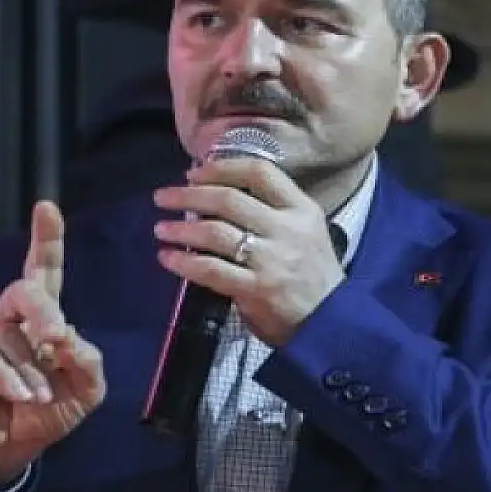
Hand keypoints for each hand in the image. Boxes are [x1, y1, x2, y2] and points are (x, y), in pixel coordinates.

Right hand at [0, 201, 105, 491]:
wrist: (4, 454)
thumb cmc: (41, 416)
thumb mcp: (83, 391)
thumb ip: (88, 361)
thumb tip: (68, 337)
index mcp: (39, 321)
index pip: (43, 272)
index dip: (46, 240)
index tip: (47, 207)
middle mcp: (6, 320)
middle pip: (26, 290)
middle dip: (43, 310)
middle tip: (56, 337)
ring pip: (10, 335)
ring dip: (31, 373)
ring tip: (34, 398)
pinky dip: (8, 378)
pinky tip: (17, 396)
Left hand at [152, 157, 344, 345]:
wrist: (330, 323)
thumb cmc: (312, 275)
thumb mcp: (306, 232)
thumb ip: (272, 212)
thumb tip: (215, 196)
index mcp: (301, 209)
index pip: (259, 172)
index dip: (221, 168)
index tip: (194, 173)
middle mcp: (287, 229)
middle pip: (228, 199)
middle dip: (188, 195)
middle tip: (162, 197)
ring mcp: (271, 260)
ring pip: (215, 233)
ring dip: (180, 229)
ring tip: (160, 229)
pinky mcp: (256, 290)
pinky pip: (211, 270)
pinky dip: (184, 262)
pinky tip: (167, 258)